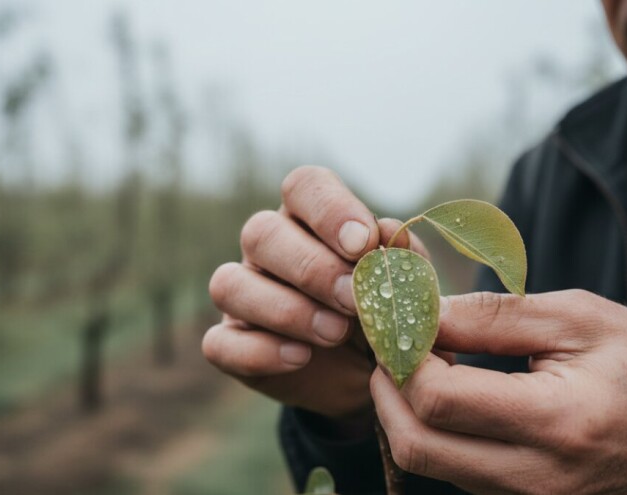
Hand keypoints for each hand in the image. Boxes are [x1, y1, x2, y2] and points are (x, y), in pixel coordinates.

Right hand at [204, 166, 426, 421]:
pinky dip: (260, 352)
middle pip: (261, 232)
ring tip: (335, 332)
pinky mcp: (230, 344)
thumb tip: (391, 231)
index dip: (330, 209)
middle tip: (354, 298)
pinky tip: (300, 358)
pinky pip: (220, 343)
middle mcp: (268, 249)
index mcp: (310, 219)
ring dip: (285, 309)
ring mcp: (242, 296)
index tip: (363, 244)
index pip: (304, 186)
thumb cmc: (386, 314)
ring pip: (229, 284)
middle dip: (312, 268)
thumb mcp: (406, 288)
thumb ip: (404, 260)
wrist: (372, 375)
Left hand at [371, 289, 626, 493]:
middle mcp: (534, 475)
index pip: (438, 399)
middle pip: (415, 444)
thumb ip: (493, 315)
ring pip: (426, 461)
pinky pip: (452, 470)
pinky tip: (447, 389)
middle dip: (388, 389)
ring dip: (404, 410)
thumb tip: (422, 311)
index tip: (403, 320)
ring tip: (424, 360)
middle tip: (396, 344)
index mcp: (554, 421)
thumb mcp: (577, 318)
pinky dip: (431, 429)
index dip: (404, 355)